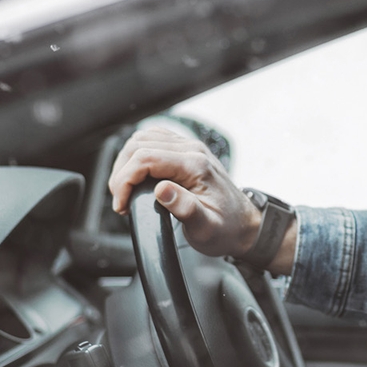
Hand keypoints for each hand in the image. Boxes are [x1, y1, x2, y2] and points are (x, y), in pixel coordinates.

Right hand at [107, 127, 260, 258]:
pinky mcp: (185, 151)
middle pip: (139, 145)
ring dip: (126, 163)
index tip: (122, 205)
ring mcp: (189, 148)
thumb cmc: (227, 228)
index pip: (146, 157)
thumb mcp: (207, 227)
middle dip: (122, 173)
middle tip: (121, 201)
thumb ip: (185, 208)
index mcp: (196, 165)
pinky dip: (136, 156)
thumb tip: (161, 191)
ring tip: (125, 191)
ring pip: (143, 139)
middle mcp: (192, 150)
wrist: (245, 224)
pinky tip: (136, 177)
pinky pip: (153, 141)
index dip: (125, 180)